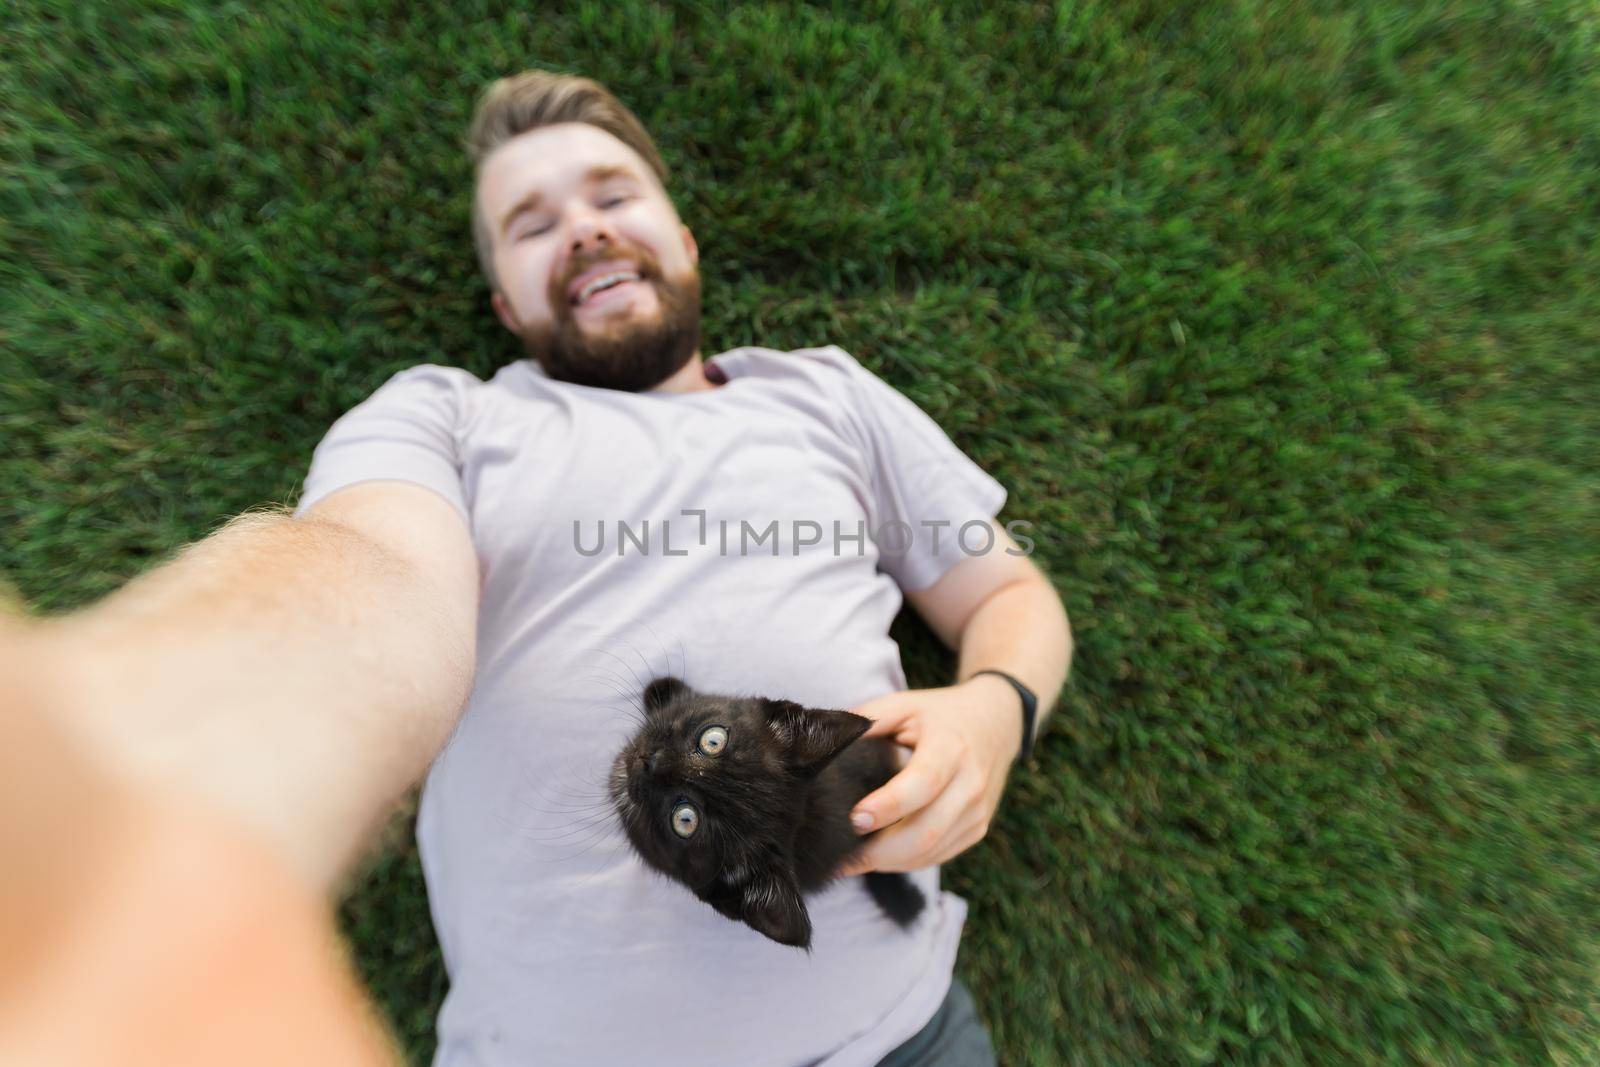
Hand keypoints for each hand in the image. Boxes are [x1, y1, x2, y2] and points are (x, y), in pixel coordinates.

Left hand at [837, 675, 1023, 875]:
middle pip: (926, 831)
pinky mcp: (978, 829)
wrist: (995, 723)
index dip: (888, 807)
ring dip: (889, 862)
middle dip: (880, 852)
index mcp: (951, 748)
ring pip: (930, 852)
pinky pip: (938, 856)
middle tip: (842, 857)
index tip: (855, 819)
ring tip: (853, 860)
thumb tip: (823, 741)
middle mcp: (970, 784)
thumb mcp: (904, 704)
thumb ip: (866, 720)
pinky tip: (880, 856)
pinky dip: (906, 862)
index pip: (921, 785)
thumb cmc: (940, 714)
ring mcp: (978, 811)